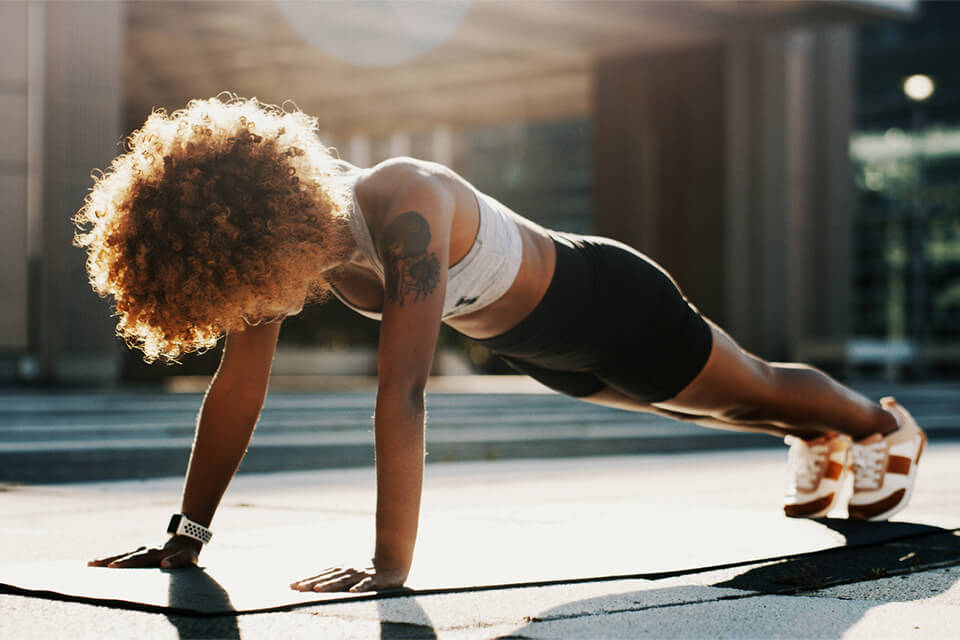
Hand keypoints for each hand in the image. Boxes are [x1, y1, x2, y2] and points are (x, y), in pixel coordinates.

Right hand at [87, 536, 200, 568]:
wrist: (186, 540)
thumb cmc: (187, 553)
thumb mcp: (188, 557)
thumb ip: (178, 561)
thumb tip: (165, 564)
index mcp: (155, 552)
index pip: (138, 559)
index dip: (126, 563)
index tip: (112, 566)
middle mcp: (145, 550)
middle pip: (124, 556)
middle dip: (108, 560)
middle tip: (92, 564)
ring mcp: (140, 551)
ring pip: (120, 555)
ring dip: (105, 559)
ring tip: (89, 564)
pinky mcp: (138, 554)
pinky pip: (122, 557)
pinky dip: (109, 560)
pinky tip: (97, 564)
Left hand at [290, 565, 407, 592]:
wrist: (393, 561)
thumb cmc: (368, 569)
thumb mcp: (350, 572)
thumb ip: (334, 577)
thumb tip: (314, 583)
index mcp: (342, 569)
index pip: (322, 575)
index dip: (307, 579)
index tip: (292, 585)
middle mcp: (349, 571)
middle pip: (328, 578)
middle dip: (312, 582)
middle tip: (298, 588)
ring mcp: (361, 575)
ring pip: (344, 581)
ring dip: (331, 585)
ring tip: (318, 589)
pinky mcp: (375, 580)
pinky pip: (367, 584)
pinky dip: (359, 588)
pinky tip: (352, 592)